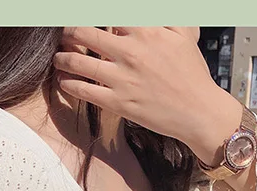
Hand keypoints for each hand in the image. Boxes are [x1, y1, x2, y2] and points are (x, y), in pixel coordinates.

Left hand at [52, 27, 241, 162]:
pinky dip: (70, 84)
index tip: (80, 17)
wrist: (199, 112)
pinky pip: (86, 91)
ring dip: (63, 58)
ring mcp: (122, 79)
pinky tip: (64, 81)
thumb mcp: (185, 34)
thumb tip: (151, 13)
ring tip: (58, 57)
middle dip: (69, 31)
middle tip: (63, 34)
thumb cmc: (193, 74)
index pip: (107, 14)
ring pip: (80, 63)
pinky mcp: (118, 103)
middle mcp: (130, 52)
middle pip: (85, 33)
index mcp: (145, 31)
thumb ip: (165, 16)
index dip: (92, 15)